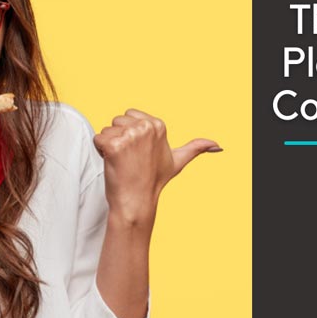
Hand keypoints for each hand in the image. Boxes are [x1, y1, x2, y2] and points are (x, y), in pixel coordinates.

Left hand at [93, 108, 220, 228]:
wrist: (137, 201)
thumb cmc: (154, 181)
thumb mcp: (178, 161)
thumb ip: (196, 149)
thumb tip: (218, 146)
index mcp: (158, 124)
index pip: (129, 116)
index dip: (130, 135)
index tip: (139, 153)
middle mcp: (145, 126)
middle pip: (116, 121)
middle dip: (118, 138)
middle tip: (130, 159)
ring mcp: (130, 135)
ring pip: (106, 130)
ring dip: (108, 146)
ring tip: (122, 162)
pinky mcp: (114, 145)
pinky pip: (97, 139)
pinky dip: (100, 152)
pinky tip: (112, 163)